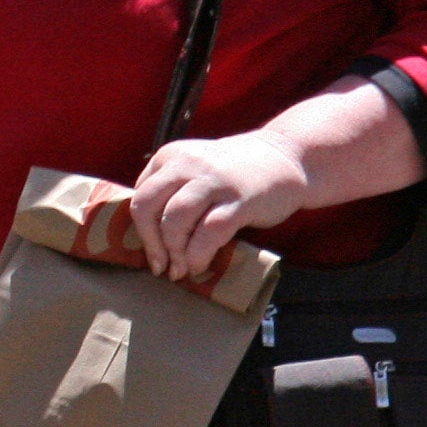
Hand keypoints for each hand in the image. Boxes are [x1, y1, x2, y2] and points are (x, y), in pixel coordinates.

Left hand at [130, 128, 313, 282]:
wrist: (287, 158)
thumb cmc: (235, 173)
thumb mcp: (195, 169)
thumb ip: (171, 192)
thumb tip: (150, 239)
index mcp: (170, 156)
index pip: (139, 196)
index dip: (141, 231)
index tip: (152, 252)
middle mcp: (187, 164)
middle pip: (146, 207)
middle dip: (150, 243)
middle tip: (160, 266)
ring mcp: (214, 181)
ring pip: (174, 220)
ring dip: (173, 251)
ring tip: (181, 270)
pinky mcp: (239, 200)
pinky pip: (208, 232)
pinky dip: (198, 254)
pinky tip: (199, 265)